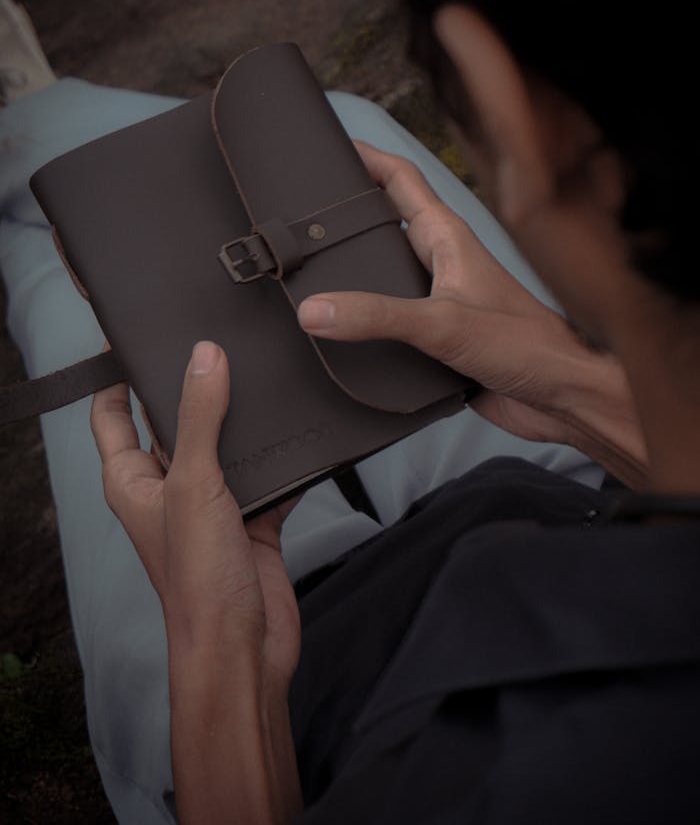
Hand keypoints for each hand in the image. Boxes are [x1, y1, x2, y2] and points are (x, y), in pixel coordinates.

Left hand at [90, 341, 299, 683]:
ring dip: (243, 422)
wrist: (245, 645)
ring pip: (225, 445)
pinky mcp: (251, 518)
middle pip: (174, 423)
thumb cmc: (197, 581)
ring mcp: (211, 504)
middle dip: (193, 388)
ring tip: (262, 379)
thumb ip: (199, 417)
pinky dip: (284, 460)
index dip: (116, 377)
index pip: (112, 415)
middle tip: (216, 345)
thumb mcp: (193, 484)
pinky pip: (268, 475)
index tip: (135, 339)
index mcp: (133, 480)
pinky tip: (302, 436)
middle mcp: (168, 488)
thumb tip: (204, 358)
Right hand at [298, 143, 647, 485]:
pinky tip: (339, 336)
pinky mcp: (437, 342)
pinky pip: (391, 326)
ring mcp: (440, 303)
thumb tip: (314, 310)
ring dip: (353, 277)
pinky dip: (365, 325)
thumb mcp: (442, 324)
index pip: (401, 180)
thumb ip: (377, 316)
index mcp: (448, 240)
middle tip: (300, 217)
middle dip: (347, 219)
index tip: (326, 150)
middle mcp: (442, 265)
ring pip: (386, 279)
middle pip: (386, 227)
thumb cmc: (527, 346)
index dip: (365, 159)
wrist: (562, 398)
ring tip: (306, 274)